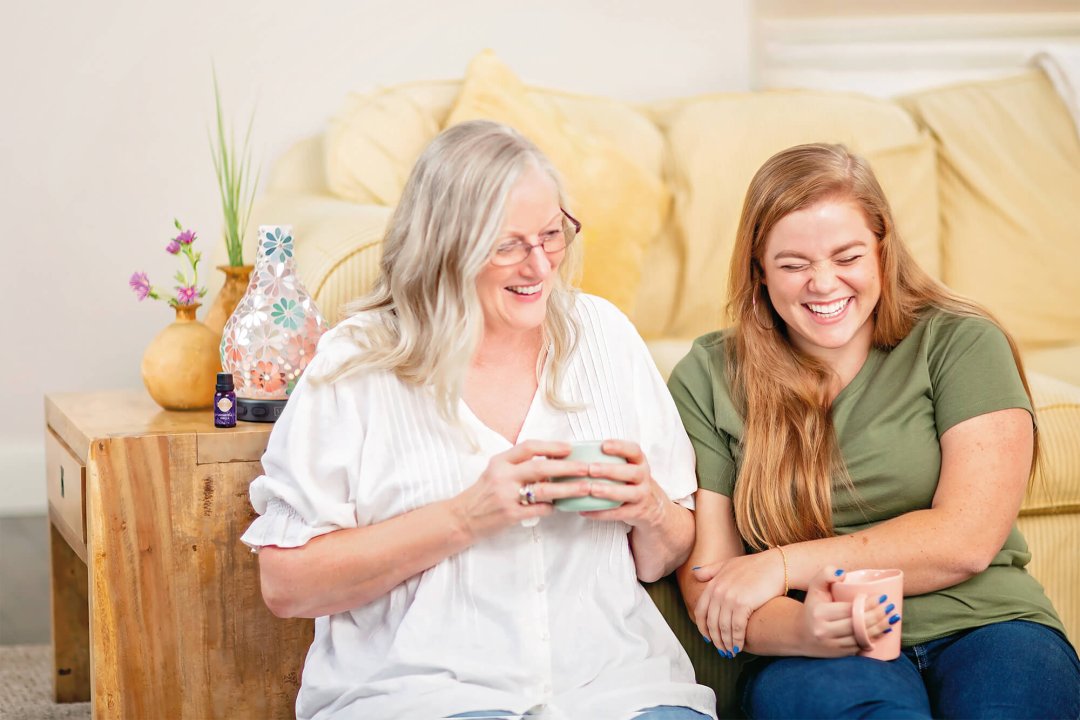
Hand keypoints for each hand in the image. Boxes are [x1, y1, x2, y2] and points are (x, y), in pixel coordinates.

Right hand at [451, 440, 590, 539]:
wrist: (462, 518)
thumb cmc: (482, 494)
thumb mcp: (495, 472)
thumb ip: (518, 466)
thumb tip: (550, 462)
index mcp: (500, 461)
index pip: (529, 447)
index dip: (551, 446)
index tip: (569, 447)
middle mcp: (503, 476)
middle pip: (541, 467)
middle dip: (567, 466)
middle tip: (585, 467)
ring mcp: (507, 496)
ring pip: (544, 489)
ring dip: (568, 488)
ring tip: (584, 487)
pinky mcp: (510, 515)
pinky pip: (539, 509)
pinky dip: (552, 507)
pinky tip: (560, 506)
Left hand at [576, 440, 669, 528]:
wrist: (652, 504)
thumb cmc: (629, 480)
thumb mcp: (628, 466)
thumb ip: (609, 459)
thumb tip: (574, 452)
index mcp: (639, 462)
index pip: (634, 451)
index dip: (620, 447)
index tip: (603, 445)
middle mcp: (643, 477)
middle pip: (631, 472)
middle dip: (610, 470)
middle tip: (591, 469)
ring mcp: (642, 495)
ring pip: (628, 493)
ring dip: (609, 491)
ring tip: (591, 489)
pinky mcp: (636, 512)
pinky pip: (619, 513)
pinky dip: (601, 513)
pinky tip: (585, 511)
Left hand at [692, 548, 785, 655]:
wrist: (778, 565)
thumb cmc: (756, 566)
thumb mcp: (729, 564)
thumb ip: (711, 570)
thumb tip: (694, 573)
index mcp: (713, 584)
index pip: (701, 611)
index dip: (703, 627)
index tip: (708, 638)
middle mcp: (718, 591)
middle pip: (711, 622)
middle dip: (715, 639)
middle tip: (721, 649)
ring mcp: (729, 597)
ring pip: (723, 628)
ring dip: (726, 643)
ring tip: (730, 652)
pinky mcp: (743, 604)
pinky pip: (736, 628)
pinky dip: (737, 640)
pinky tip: (739, 647)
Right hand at [798, 566, 894, 657]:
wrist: (799, 633)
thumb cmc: (812, 606)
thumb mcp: (814, 587)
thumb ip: (826, 574)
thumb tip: (843, 573)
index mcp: (819, 613)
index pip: (850, 609)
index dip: (869, 604)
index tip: (882, 597)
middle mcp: (824, 631)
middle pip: (858, 624)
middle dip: (878, 616)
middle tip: (891, 607)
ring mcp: (831, 645)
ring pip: (861, 637)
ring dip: (880, 628)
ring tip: (893, 619)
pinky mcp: (838, 655)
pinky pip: (860, 646)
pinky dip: (874, 639)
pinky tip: (884, 631)